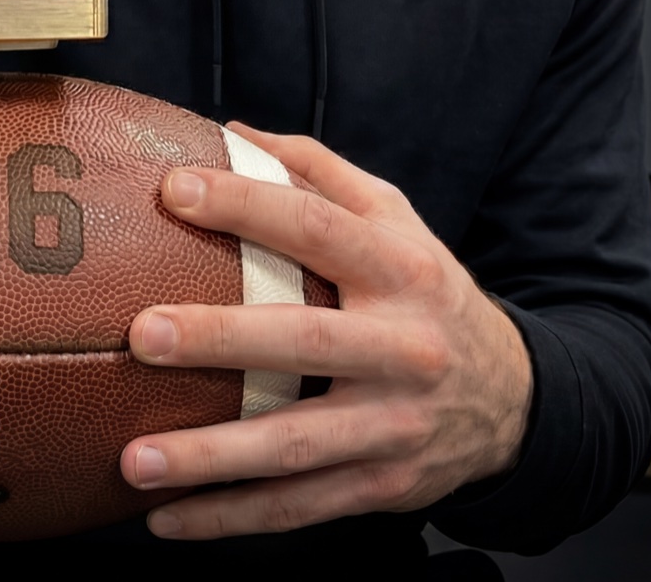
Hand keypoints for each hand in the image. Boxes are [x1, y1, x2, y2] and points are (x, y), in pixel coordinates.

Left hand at [119, 122, 533, 538]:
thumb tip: (231, 131)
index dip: (246, 204)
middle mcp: (403, 347)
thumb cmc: (428, 296)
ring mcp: (394, 424)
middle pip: (305, 340)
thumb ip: (320, 174)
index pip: (317, 227)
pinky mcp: (383, 485)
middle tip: (142, 334)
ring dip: (212, 456)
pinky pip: (299, 508)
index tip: (172, 189)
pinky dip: (231, 518)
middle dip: (221, 338)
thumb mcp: (398, 222)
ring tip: (134, 460)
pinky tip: (167, 519)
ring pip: (297, 444)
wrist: (516, 399)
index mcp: (402, 270)